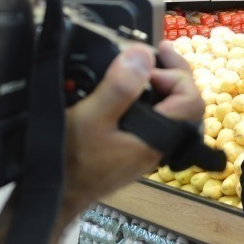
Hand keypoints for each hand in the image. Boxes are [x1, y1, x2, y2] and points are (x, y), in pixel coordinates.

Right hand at [63, 41, 202, 214]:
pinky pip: (151, 119)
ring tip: (142, 63)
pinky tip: (127, 87)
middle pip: (185, 104)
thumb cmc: (69, 162)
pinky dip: (146, 97)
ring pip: (169, 111)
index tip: (148, 62)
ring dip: (160, 84)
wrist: (52, 194)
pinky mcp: (131, 148)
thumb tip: (143, 54)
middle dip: (173, 72)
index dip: (176, 73)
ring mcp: (145, 148)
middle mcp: (158, 145)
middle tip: (158, 49)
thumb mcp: (91, 118)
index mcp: (157, 139)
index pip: (191, 101)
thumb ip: (119, 87)